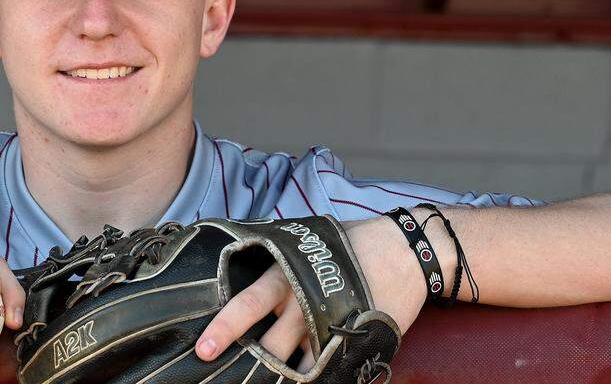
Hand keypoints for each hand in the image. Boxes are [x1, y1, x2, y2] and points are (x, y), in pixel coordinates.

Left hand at [194, 216, 426, 369]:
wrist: (406, 251)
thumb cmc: (350, 242)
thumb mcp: (305, 241)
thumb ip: (278, 259)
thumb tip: (243, 268)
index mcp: (286, 274)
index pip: (248, 303)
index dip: (225, 326)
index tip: (204, 347)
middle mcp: (303, 300)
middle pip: (270, 342)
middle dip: (248, 361)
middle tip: (224, 372)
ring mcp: (329, 324)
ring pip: (297, 360)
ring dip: (282, 371)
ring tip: (270, 376)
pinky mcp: (353, 338)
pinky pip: (326, 365)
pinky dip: (313, 372)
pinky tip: (305, 375)